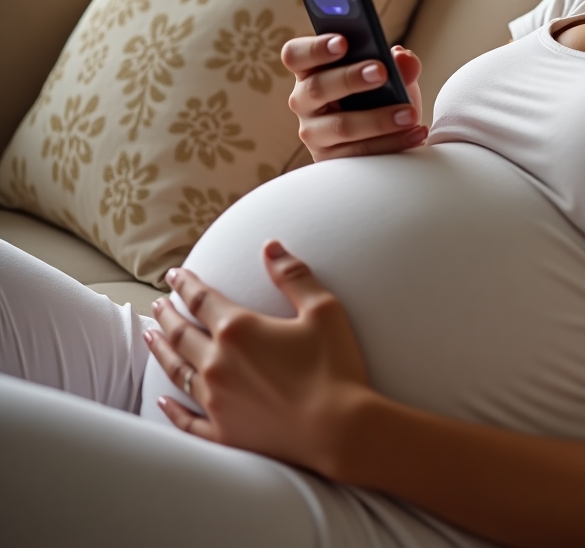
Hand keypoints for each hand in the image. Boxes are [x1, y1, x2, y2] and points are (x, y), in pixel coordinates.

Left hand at [145, 241, 372, 473]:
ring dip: (161, 351)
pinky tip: (162, 400)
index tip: (174, 273)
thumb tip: (270, 246)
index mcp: (239, 329)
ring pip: (176, 371)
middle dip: (168, 315)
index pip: (202, 299)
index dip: (186, 283)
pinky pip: (186, 420)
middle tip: (158, 304)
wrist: (339, 429)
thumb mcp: (323, 309)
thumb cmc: (335, 367)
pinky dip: (171, 409)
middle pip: (181, 333)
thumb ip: (293, 275)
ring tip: (149, 337)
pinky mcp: (223, 433)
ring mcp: (216, 402)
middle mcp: (218, 364)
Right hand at [281, 35, 425, 161]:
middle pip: (317, 87)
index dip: (315, 48)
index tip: (343, 42)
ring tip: (409, 113)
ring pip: (341, 126)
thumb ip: (399, 64)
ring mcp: (315, 133)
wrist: (388, 135)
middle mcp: (305, 101)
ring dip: (378, 119)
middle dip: (350, 78)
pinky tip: (416, 132)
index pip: (296, 55)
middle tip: (382, 72)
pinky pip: (360, 153)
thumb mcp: (391, 77)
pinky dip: (392, 143)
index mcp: (312, 70)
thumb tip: (404, 58)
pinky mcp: (331, 160)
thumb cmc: (381, 96)